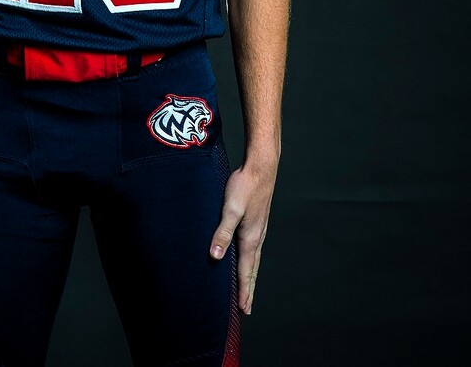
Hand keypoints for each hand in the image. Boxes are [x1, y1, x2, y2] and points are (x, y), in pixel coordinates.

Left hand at [209, 160, 277, 314]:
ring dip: (250, 275)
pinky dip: (249, 260)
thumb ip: (223, 232)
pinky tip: (245, 256)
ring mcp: (258, 228)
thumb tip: (216, 256)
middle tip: (247, 308)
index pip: (247, 271)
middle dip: (249, 289)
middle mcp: (257, 236)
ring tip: (247, 288)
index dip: (244, 291)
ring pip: (253, 258)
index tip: (244, 310)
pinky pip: (252, 247)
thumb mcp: (231, 209)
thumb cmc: (245, 186)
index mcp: (251, 238)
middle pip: (253, 269)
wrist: (261, 166)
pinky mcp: (256, 220)